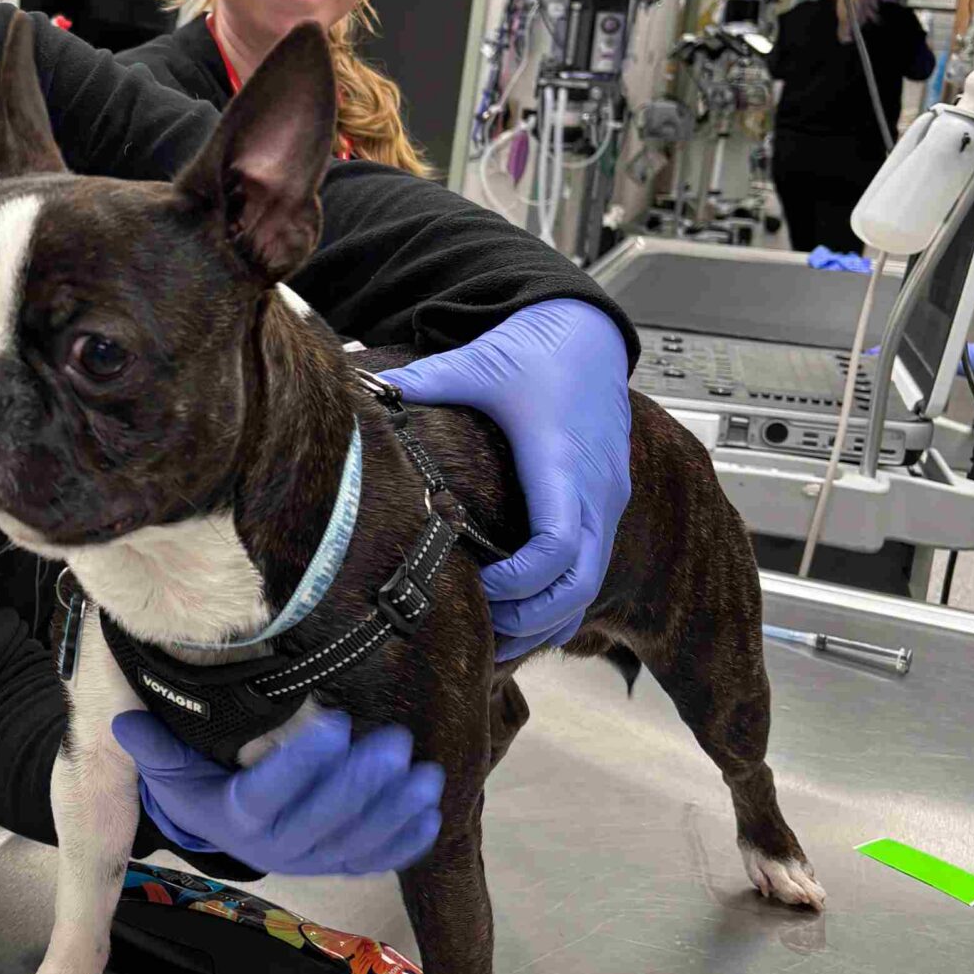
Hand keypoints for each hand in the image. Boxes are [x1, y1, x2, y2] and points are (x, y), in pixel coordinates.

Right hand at [112, 707, 443, 877]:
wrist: (221, 830)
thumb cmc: (203, 787)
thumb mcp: (172, 769)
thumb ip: (154, 747)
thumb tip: (125, 721)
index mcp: (237, 818)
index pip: (270, 793)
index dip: (303, 764)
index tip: (335, 726)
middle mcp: (276, 848)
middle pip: (323, 819)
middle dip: (362, 783)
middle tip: (395, 743)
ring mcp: (312, 860)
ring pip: (355, 841)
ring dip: (394, 811)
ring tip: (425, 775)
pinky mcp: (337, 864)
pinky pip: (374, 860)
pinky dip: (404, 843)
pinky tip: (430, 815)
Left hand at [381, 298, 632, 661]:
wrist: (589, 333)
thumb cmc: (540, 350)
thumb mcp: (481, 363)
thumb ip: (427, 381)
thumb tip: (367, 388)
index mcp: (563, 464)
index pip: (557, 549)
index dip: (518, 582)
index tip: (477, 584)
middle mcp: (595, 491)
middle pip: (579, 587)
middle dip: (531, 618)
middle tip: (482, 632)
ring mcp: (606, 501)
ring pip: (590, 588)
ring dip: (546, 619)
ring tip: (497, 640)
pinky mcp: (605, 505)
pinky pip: (593, 572)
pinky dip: (561, 600)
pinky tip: (523, 613)